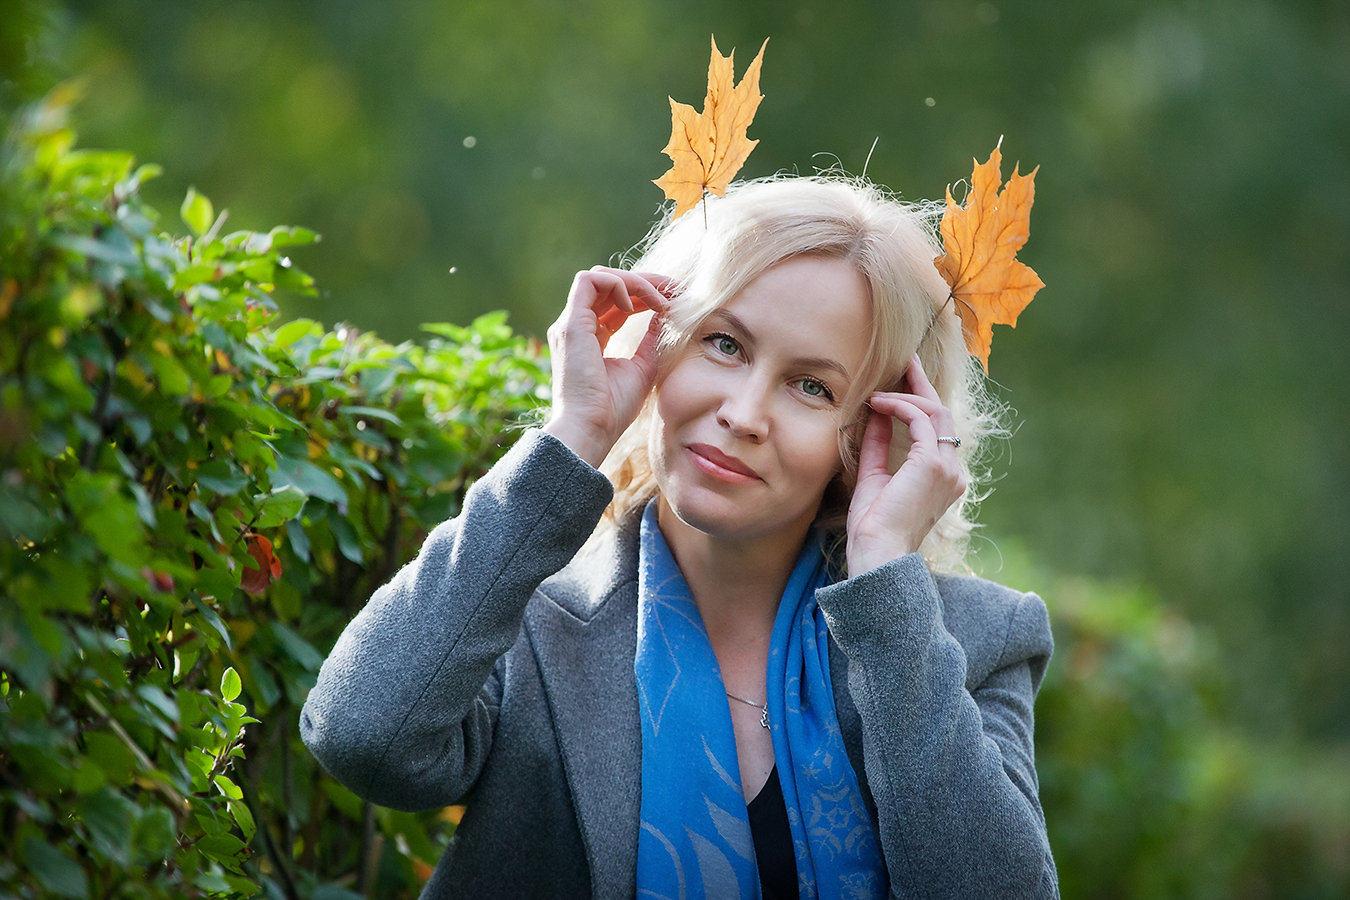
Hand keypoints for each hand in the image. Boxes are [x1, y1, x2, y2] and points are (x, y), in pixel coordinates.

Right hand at [543, 266, 668, 466]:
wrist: (592, 428)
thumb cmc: (614, 408)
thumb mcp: (643, 366)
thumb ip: (651, 338)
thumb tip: (665, 312)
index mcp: (590, 337)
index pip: (617, 302)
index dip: (646, 295)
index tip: (675, 300)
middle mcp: (577, 326)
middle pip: (609, 284)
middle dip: (645, 282)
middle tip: (676, 290)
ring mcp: (571, 324)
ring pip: (600, 277)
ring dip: (635, 281)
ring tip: (661, 300)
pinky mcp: (571, 324)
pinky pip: (590, 281)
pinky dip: (618, 284)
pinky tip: (638, 306)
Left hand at [845, 355, 966, 575]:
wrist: (877, 553)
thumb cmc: (873, 528)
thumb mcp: (874, 478)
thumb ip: (878, 447)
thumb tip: (874, 416)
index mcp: (943, 479)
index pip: (938, 429)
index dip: (922, 400)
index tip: (906, 377)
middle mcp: (952, 472)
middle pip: (942, 414)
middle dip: (921, 385)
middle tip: (904, 361)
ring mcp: (947, 467)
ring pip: (934, 412)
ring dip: (905, 395)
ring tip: (878, 392)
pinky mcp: (933, 463)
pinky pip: (921, 419)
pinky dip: (899, 406)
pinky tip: (878, 404)